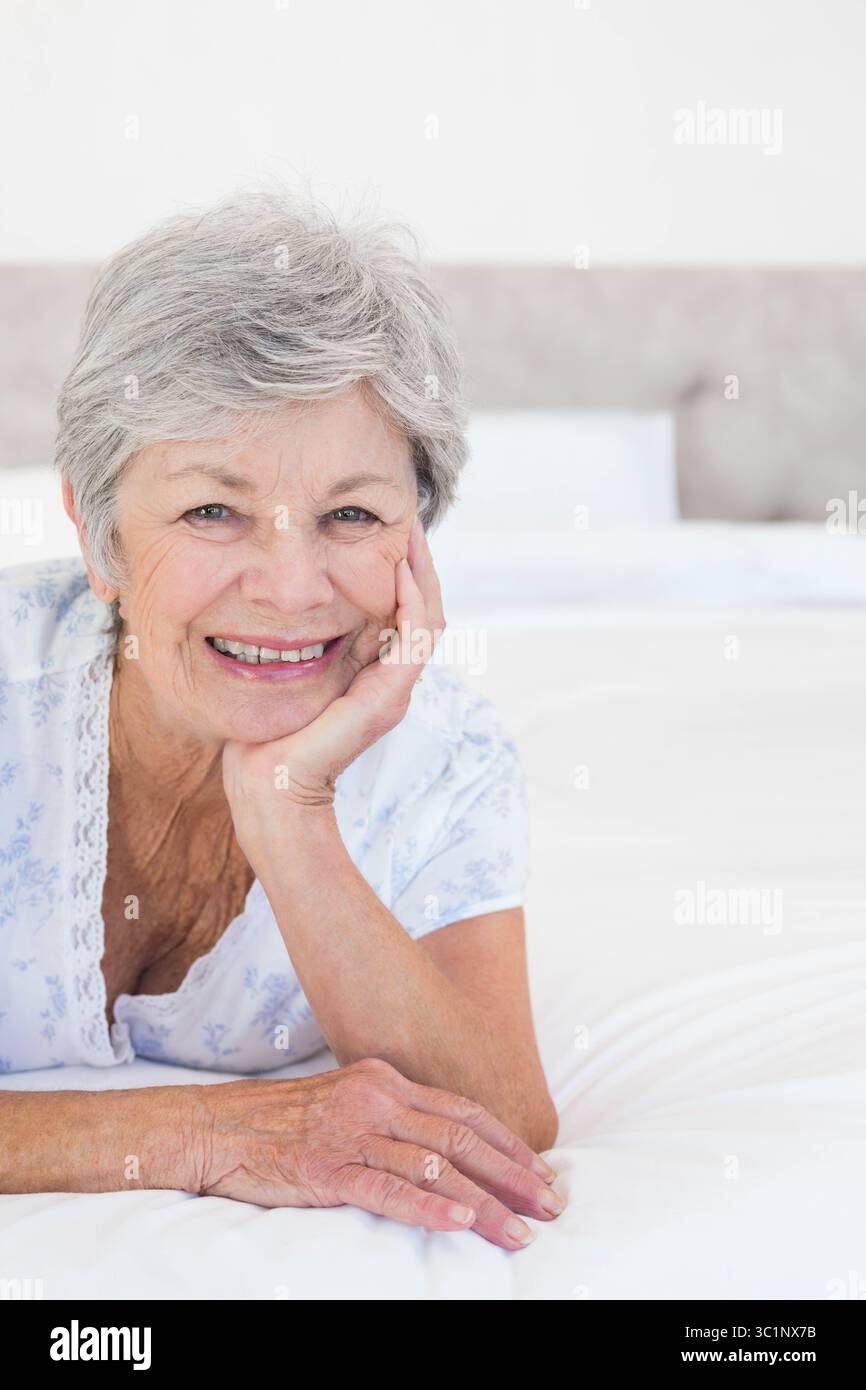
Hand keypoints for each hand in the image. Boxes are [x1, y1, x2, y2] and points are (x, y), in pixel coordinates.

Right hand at [193, 1058, 563, 1250]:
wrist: (212, 1126)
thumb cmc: (279, 1123)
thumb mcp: (345, 1105)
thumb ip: (391, 1120)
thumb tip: (443, 1153)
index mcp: (385, 1081)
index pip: (463, 1112)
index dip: (509, 1143)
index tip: (544, 1171)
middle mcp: (376, 1099)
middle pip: (462, 1138)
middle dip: (514, 1174)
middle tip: (552, 1205)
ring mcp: (352, 1132)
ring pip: (435, 1166)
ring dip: (485, 1202)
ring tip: (519, 1230)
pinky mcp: (327, 1167)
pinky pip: (387, 1189)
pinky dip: (429, 1206)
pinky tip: (460, 1221)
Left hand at [221, 514, 444, 835]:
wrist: (267, 786)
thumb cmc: (263, 739)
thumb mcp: (279, 677)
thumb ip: (290, 647)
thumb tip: (271, 607)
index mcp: (370, 677)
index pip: (403, 616)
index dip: (402, 575)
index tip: (386, 533)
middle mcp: (388, 682)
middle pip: (424, 612)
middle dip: (418, 565)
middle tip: (406, 520)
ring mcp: (392, 691)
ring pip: (429, 620)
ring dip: (423, 574)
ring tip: (410, 534)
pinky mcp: (387, 698)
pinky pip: (415, 639)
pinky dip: (413, 602)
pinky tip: (399, 569)